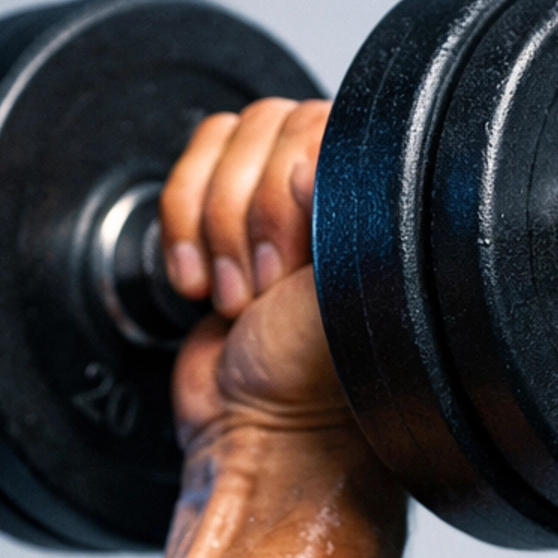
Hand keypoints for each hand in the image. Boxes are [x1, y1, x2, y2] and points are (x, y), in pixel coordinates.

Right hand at [158, 98, 352, 444]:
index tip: (288, 269)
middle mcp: (329, 190)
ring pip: (220, 145)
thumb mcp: (345, 286)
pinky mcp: (216, 220)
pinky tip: (201, 284)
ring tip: (235, 296)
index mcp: (377, 199)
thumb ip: (342, 205)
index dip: (284, 195)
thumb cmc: (313, 379)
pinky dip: (179, 230)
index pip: (318, 124)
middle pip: (264, 127)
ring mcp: (270, 202)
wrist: (256, 432)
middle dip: (246, 218)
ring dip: (212, 228)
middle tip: (262, 291)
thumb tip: (310, 154)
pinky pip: (183, 177)